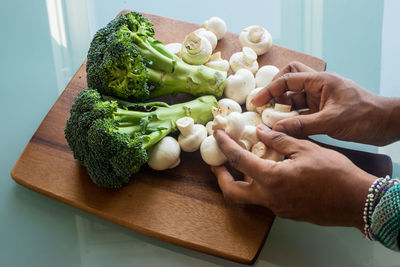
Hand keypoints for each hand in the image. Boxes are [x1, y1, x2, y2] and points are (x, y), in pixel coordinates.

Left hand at [212, 125, 375, 230]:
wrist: (356, 200)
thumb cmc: (335, 173)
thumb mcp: (306, 149)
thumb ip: (279, 140)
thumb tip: (259, 132)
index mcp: (272, 179)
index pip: (239, 160)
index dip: (224, 145)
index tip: (216, 134)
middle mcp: (269, 198)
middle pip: (232, 192)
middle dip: (220, 176)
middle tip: (218, 162)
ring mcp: (277, 208)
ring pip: (247, 197)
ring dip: (238, 181)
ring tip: (240, 164)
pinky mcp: (286, 212)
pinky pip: (264, 199)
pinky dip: (257, 185)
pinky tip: (266, 172)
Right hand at [252, 61, 398, 145]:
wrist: (387, 124)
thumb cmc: (364, 116)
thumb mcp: (331, 121)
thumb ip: (302, 125)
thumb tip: (276, 129)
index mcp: (320, 81)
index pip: (288, 79)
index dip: (269, 90)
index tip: (256, 102)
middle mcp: (318, 88)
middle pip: (289, 81)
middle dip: (276, 92)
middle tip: (265, 107)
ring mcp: (320, 100)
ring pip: (294, 99)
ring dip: (283, 108)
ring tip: (271, 120)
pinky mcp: (323, 112)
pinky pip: (302, 112)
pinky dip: (292, 118)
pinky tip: (285, 128)